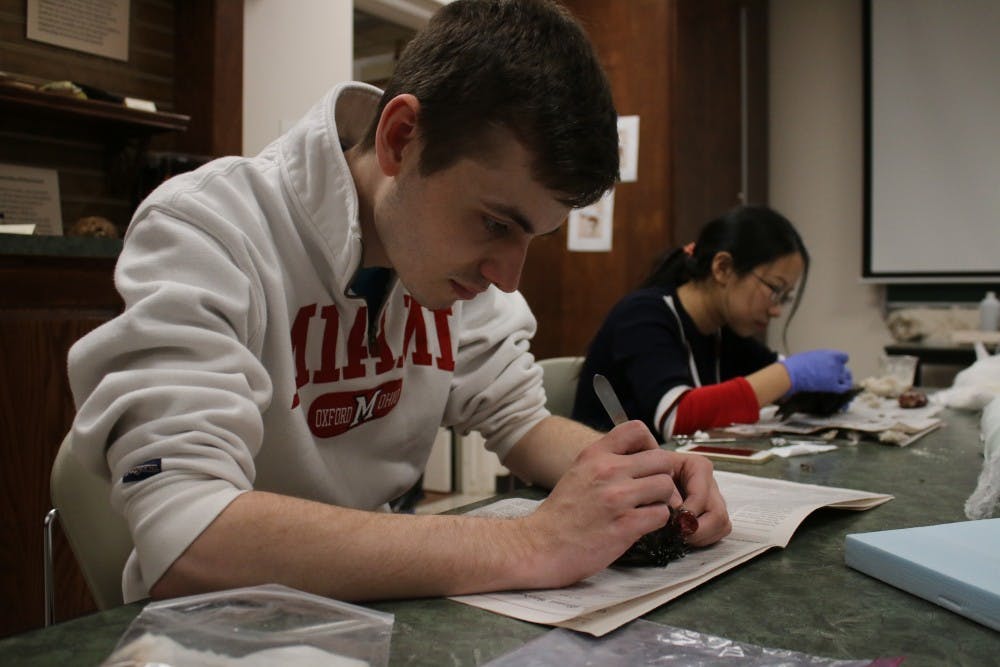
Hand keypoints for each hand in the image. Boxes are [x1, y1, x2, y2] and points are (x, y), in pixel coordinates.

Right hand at [521, 421, 730, 587]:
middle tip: (654, 493)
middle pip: (662, 460)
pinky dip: (657, 522)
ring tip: (648, 511)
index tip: (646, 464)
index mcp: (595, 455)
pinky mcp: (625, 525)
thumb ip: (605, 463)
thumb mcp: (578, 473)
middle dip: (662, 476)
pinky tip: (642, 527)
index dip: (650, 446)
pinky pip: (662, 515)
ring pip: (666, 486)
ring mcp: (617, 497)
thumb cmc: (560, 515)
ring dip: (663, 501)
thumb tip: (638, 461)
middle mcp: (607, 470)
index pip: (637, 429)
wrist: (539, 546)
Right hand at [781, 349, 852, 393]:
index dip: (841, 361)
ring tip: (842, 380)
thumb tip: (821, 363)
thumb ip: (821, 359)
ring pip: (845, 377)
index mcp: (830, 355)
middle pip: (843, 368)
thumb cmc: (797, 364)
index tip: (838, 363)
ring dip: (843, 378)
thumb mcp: (811, 356)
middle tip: (833, 374)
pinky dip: (845, 386)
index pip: (844, 357)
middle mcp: (835, 364)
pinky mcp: (832, 385)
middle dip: (839, 371)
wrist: (793, 373)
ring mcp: (835, 375)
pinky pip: (844, 387)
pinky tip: (844, 386)